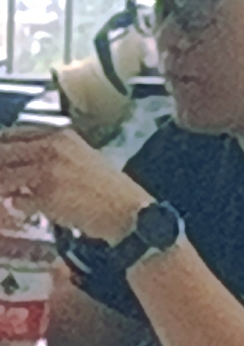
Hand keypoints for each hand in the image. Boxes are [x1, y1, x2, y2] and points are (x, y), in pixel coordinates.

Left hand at [0, 125, 150, 243]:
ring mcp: (48, 171)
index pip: (14, 133)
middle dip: (0, 167)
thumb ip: (51, 154)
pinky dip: (19, 206)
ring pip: (5, 176)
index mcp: (60, 136)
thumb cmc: (108, 189)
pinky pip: (17, 201)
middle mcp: (51, 149)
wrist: (128, 212)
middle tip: (3, 178)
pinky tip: (28, 209)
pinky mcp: (45, 196)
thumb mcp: (81, 158)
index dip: (3, 146)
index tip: (3, 158)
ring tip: (10, 194)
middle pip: (4, 152)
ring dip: (4, 187)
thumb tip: (21, 160)